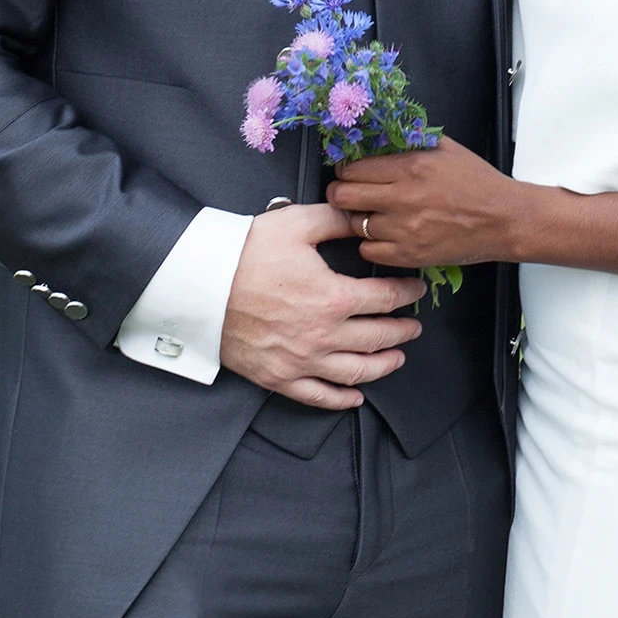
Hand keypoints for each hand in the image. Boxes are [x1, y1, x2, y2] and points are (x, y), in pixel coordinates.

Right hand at [219, 203, 425, 409]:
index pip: (384, 300)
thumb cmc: (247, 252)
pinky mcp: (279, 378)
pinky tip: (356, 396)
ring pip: (356, 373)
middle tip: (414, 325)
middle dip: (402, 331)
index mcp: (333, 298)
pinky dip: (342, 399)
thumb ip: (336, 219)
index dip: (406, 294)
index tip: (416, 289)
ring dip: (383, 366)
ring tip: (397, 358)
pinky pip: (318, 397)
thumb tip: (364, 217)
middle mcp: (324, 336)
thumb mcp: (296, 223)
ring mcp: (302, 362)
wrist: (201, 286)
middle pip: (377, 339)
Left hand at [328, 137, 520, 267]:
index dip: (344, 169)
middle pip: (344, 196)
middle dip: (339, 192)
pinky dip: (370, 243)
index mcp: (411, 167)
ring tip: (370, 213)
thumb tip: (377, 138)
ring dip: (357, 218)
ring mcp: (405, 230)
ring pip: (355, 225)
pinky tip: (383, 234)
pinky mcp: (410, 256)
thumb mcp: (444, 148)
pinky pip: (369, 252)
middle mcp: (404, 199)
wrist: (503, 219)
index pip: (353, 168)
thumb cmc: (477, 182)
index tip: (346, 171)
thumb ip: (409, 141)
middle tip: (344, 191)